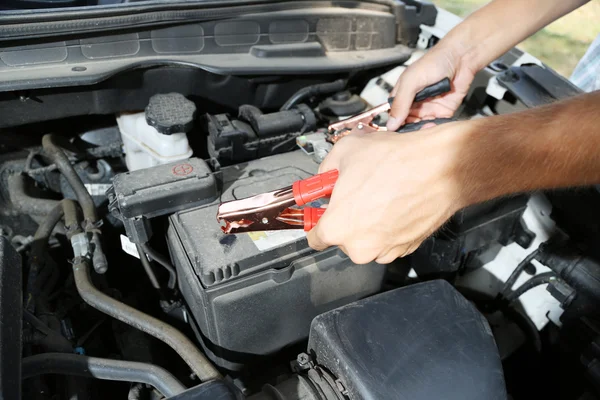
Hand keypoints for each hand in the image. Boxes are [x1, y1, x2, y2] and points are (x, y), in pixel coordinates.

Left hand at [307, 122, 470, 263]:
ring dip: (368, 222)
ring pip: (366, 240)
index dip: (317, 220)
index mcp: (337, 228)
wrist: (441, 168)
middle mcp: (360, 247)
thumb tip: (324, 177)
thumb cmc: (396, 161)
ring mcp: (385, 250)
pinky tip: (395, 202)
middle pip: (342, 238)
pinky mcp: (406, 248)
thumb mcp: (344, 151)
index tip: (322, 211)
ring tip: (380, 194)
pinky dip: (389, 225)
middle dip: (346, 217)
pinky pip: (388, 239)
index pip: (314, 238)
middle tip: (357, 193)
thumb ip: (325, 170)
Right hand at [386, 45, 476, 130]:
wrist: (461, 58)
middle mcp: (415, 103)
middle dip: (408, 129)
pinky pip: (437, 125)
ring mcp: (429, 108)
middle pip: (407, 123)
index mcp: (403, 94)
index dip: (394, 124)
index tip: (394, 132)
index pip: (394, 114)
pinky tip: (432, 127)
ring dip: (421, 130)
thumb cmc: (435, 62)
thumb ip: (401, 103)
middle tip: (409, 134)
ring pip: (421, 126)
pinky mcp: (444, 112)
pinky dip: (434, 128)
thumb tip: (391, 123)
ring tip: (422, 129)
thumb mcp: (411, 82)